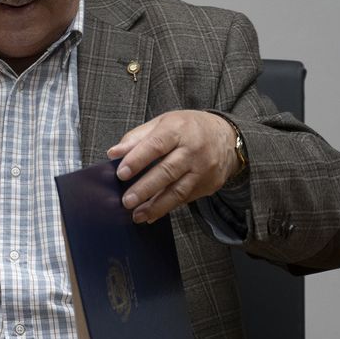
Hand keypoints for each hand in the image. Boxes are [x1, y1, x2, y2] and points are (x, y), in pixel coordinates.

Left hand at [108, 110, 242, 223]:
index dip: (138, 159)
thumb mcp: (162, 123)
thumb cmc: (186, 128)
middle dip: (145, 188)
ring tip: (137, 215)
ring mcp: (204, 169)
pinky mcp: (209, 184)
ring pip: (178, 191)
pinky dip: (167, 207)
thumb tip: (113, 153)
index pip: (156, 145)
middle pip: (167, 171)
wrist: (226, 136)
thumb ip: (136, 138)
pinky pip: (186, 199)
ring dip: (156, 206)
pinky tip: (152, 214)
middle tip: (126, 201)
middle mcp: (193, 150)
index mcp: (178, 130)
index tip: (121, 173)